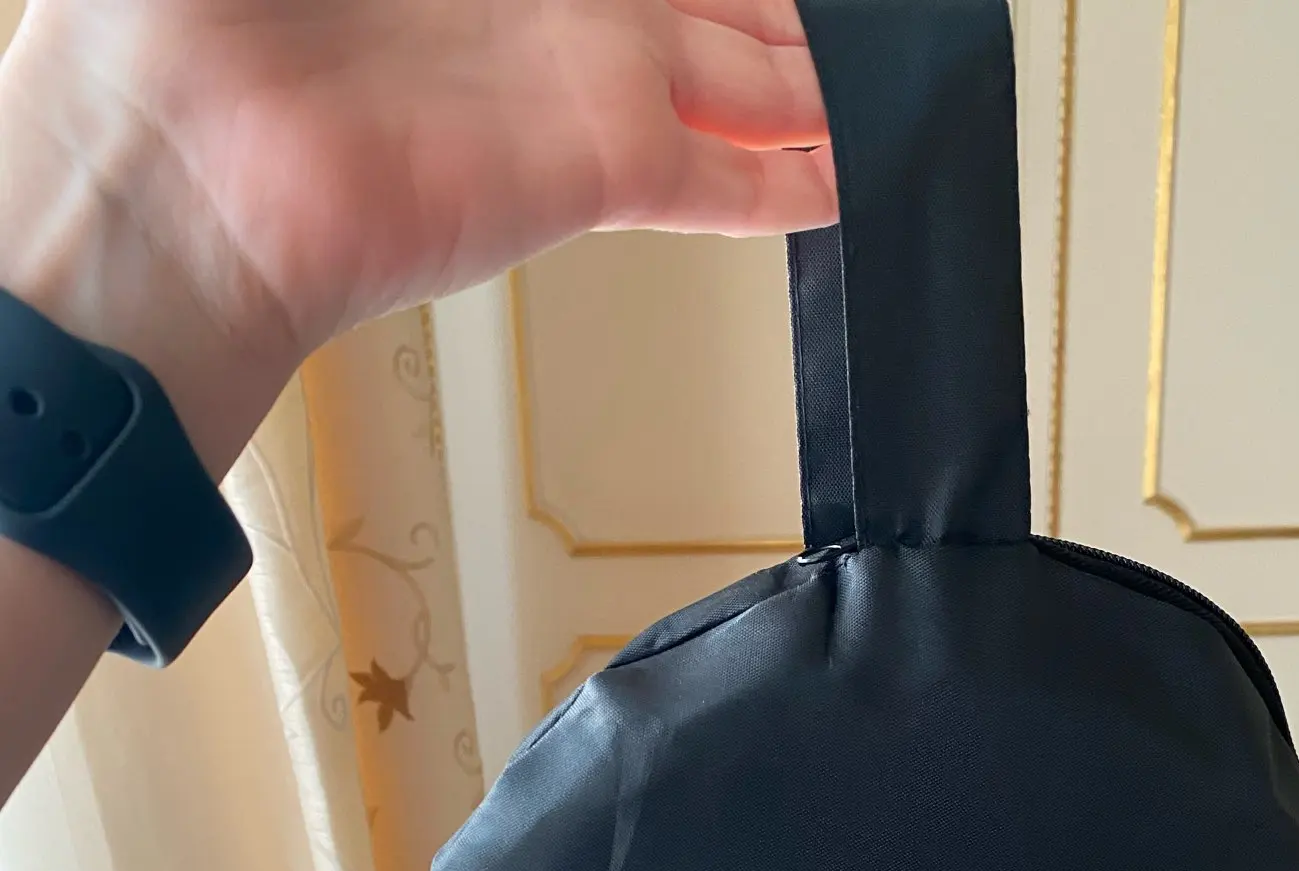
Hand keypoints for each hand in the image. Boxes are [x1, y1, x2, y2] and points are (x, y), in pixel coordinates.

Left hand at [0, 0, 833, 462]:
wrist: (176, 167)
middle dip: (771, 21)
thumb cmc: (200, 6)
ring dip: (807, 93)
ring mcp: (574, 91)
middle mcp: (539, 7)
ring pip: (734, 82)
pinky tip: (851, 177)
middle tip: (852, 33)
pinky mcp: (598, 168)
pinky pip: (725, 173)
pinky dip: (792, 182)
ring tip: (880, 97)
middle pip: (699, 6)